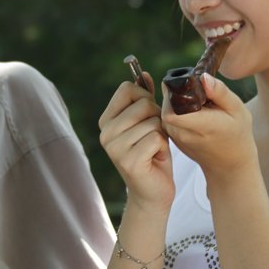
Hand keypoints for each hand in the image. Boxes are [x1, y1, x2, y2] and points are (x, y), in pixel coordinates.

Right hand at [98, 77, 173, 212]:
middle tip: (153, 138)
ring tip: (153, 150)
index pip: (127, 89)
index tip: (148, 116)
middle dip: (157, 119)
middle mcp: (105, 133)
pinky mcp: (128, 161)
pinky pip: (156, 138)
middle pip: (143, 104)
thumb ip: (144, 99)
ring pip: (153, 122)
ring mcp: (114, 148)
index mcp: (106, 120)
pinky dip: (162, 148)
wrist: (152, 193)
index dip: (146, 98)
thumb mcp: (147, 123)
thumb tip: (145, 74)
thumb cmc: (152, 155)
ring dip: (161, 136)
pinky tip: (155, 159)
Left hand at [161, 73, 256, 180]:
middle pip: (165, 107)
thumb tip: (203, 77)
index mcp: (201, 126)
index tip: (187, 84)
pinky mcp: (172, 138)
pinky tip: (190, 109)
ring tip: (194, 100)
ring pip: (164, 111)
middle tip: (192, 89)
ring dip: (174, 101)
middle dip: (174, 93)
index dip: (173, 92)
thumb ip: (220, 92)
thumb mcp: (237, 109)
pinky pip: (166, 117)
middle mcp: (183, 134)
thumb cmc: (237, 133)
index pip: (172, 110)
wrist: (230, 163)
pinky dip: (174, 109)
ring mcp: (175, 138)